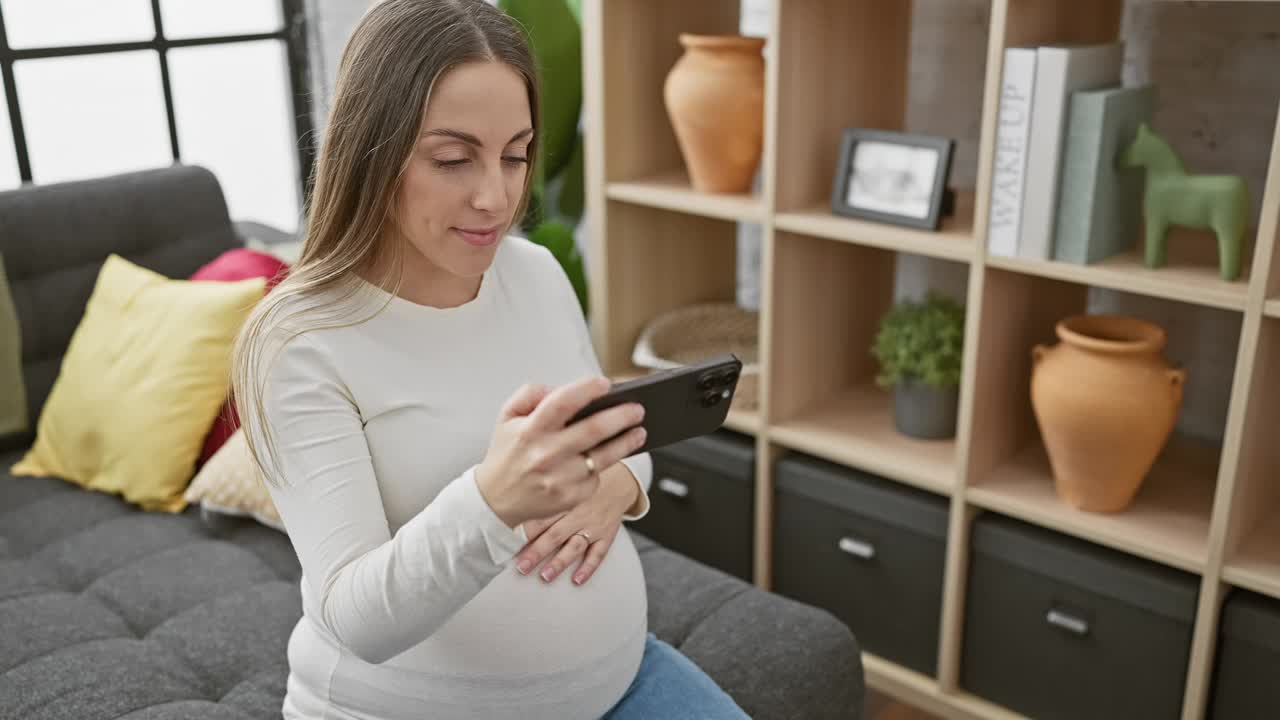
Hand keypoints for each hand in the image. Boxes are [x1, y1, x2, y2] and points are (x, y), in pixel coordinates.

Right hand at [475, 377, 646, 528]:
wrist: (495, 500)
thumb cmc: (507, 454)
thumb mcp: (507, 417)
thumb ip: (530, 394)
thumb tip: (561, 388)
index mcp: (530, 430)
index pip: (562, 402)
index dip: (587, 390)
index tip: (606, 383)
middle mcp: (545, 454)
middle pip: (593, 430)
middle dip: (621, 416)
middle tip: (637, 408)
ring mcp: (559, 478)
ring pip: (603, 456)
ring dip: (626, 442)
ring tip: (639, 431)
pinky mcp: (570, 497)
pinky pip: (595, 476)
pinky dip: (604, 465)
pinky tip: (608, 456)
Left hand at [514, 464, 637, 584]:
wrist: (619, 481)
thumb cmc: (583, 484)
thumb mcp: (563, 482)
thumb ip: (542, 497)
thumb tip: (512, 510)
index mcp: (564, 500)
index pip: (542, 518)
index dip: (525, 532)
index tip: (510, 545)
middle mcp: (578, 514)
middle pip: (555, 534)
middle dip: (537, 552)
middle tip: (522, 567)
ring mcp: (593, 526)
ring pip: (575, 546)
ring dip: (560, 562)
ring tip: (546, 576)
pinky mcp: (607, 535)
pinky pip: (599, 553)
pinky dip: (588, 567)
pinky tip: (577, 579)